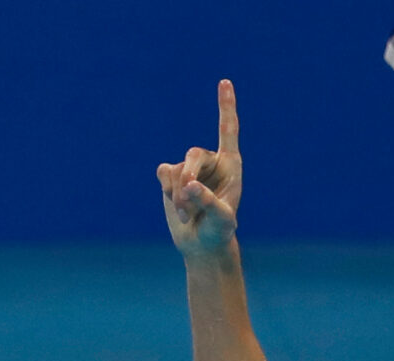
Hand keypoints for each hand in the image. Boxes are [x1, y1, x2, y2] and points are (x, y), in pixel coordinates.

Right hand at [158, 80, 243, 255]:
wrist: (202, 244)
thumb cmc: (219, 231)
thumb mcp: (221, 221)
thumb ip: (209, 202)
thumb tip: (189, 185)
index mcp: (231, 165)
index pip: (228, 130)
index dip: (225, 107)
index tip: (225, 82)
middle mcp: (211, 161)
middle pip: (193, 155)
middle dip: (187, 180)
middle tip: (187, 206)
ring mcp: (190, 167)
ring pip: (176, 169)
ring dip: (177, 194)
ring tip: (187, 214)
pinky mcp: (172, 176)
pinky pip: (163, 172)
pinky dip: (167, 190)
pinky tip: (176, 205)